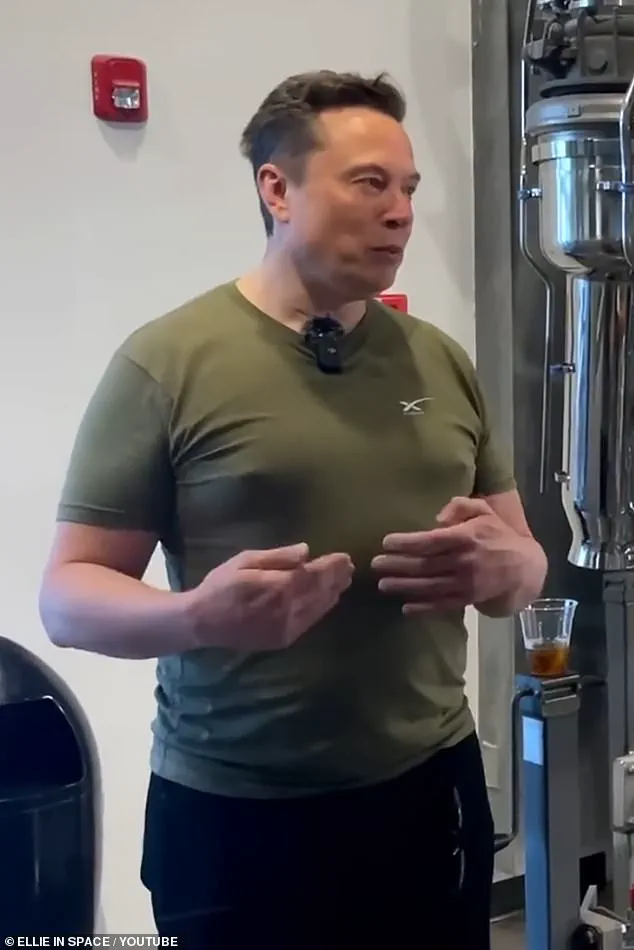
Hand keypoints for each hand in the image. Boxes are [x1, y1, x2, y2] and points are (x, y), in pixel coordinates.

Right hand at [186, 543, 354, 649]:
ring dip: (332, 594)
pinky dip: (320, 609)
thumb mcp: (245, 560)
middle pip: (322, 592)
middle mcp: (289, 610)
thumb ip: (278, 557)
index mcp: (280, 587)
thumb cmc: (221, 585)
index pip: (316, 575)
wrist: (202, 622)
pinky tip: (325, 600)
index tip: (344, 557)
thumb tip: (306, 552)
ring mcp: (288, 628)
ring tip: (342, 582)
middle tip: (348, 567)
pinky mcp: (283, 639)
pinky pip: (309, 622)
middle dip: (337, 579)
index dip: (332, 566)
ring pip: (319, 609)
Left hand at [371, 496, 528, 613]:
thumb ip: (461, 506)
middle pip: (425, 565)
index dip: (407, 543)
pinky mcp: (467, 600)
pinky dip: (424, 609)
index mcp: (466, 537)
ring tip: (383, 585)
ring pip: (429, 587)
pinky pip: (442, 606)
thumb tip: (437, 517)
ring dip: (404, 586)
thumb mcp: (484, 511)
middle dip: (397, 565)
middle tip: (375, 565)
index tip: (387, 542)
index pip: (431, 541)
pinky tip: (405, 609)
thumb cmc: (498, 534)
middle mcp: (464, 561)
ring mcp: (466, 583)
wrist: (524, 567)